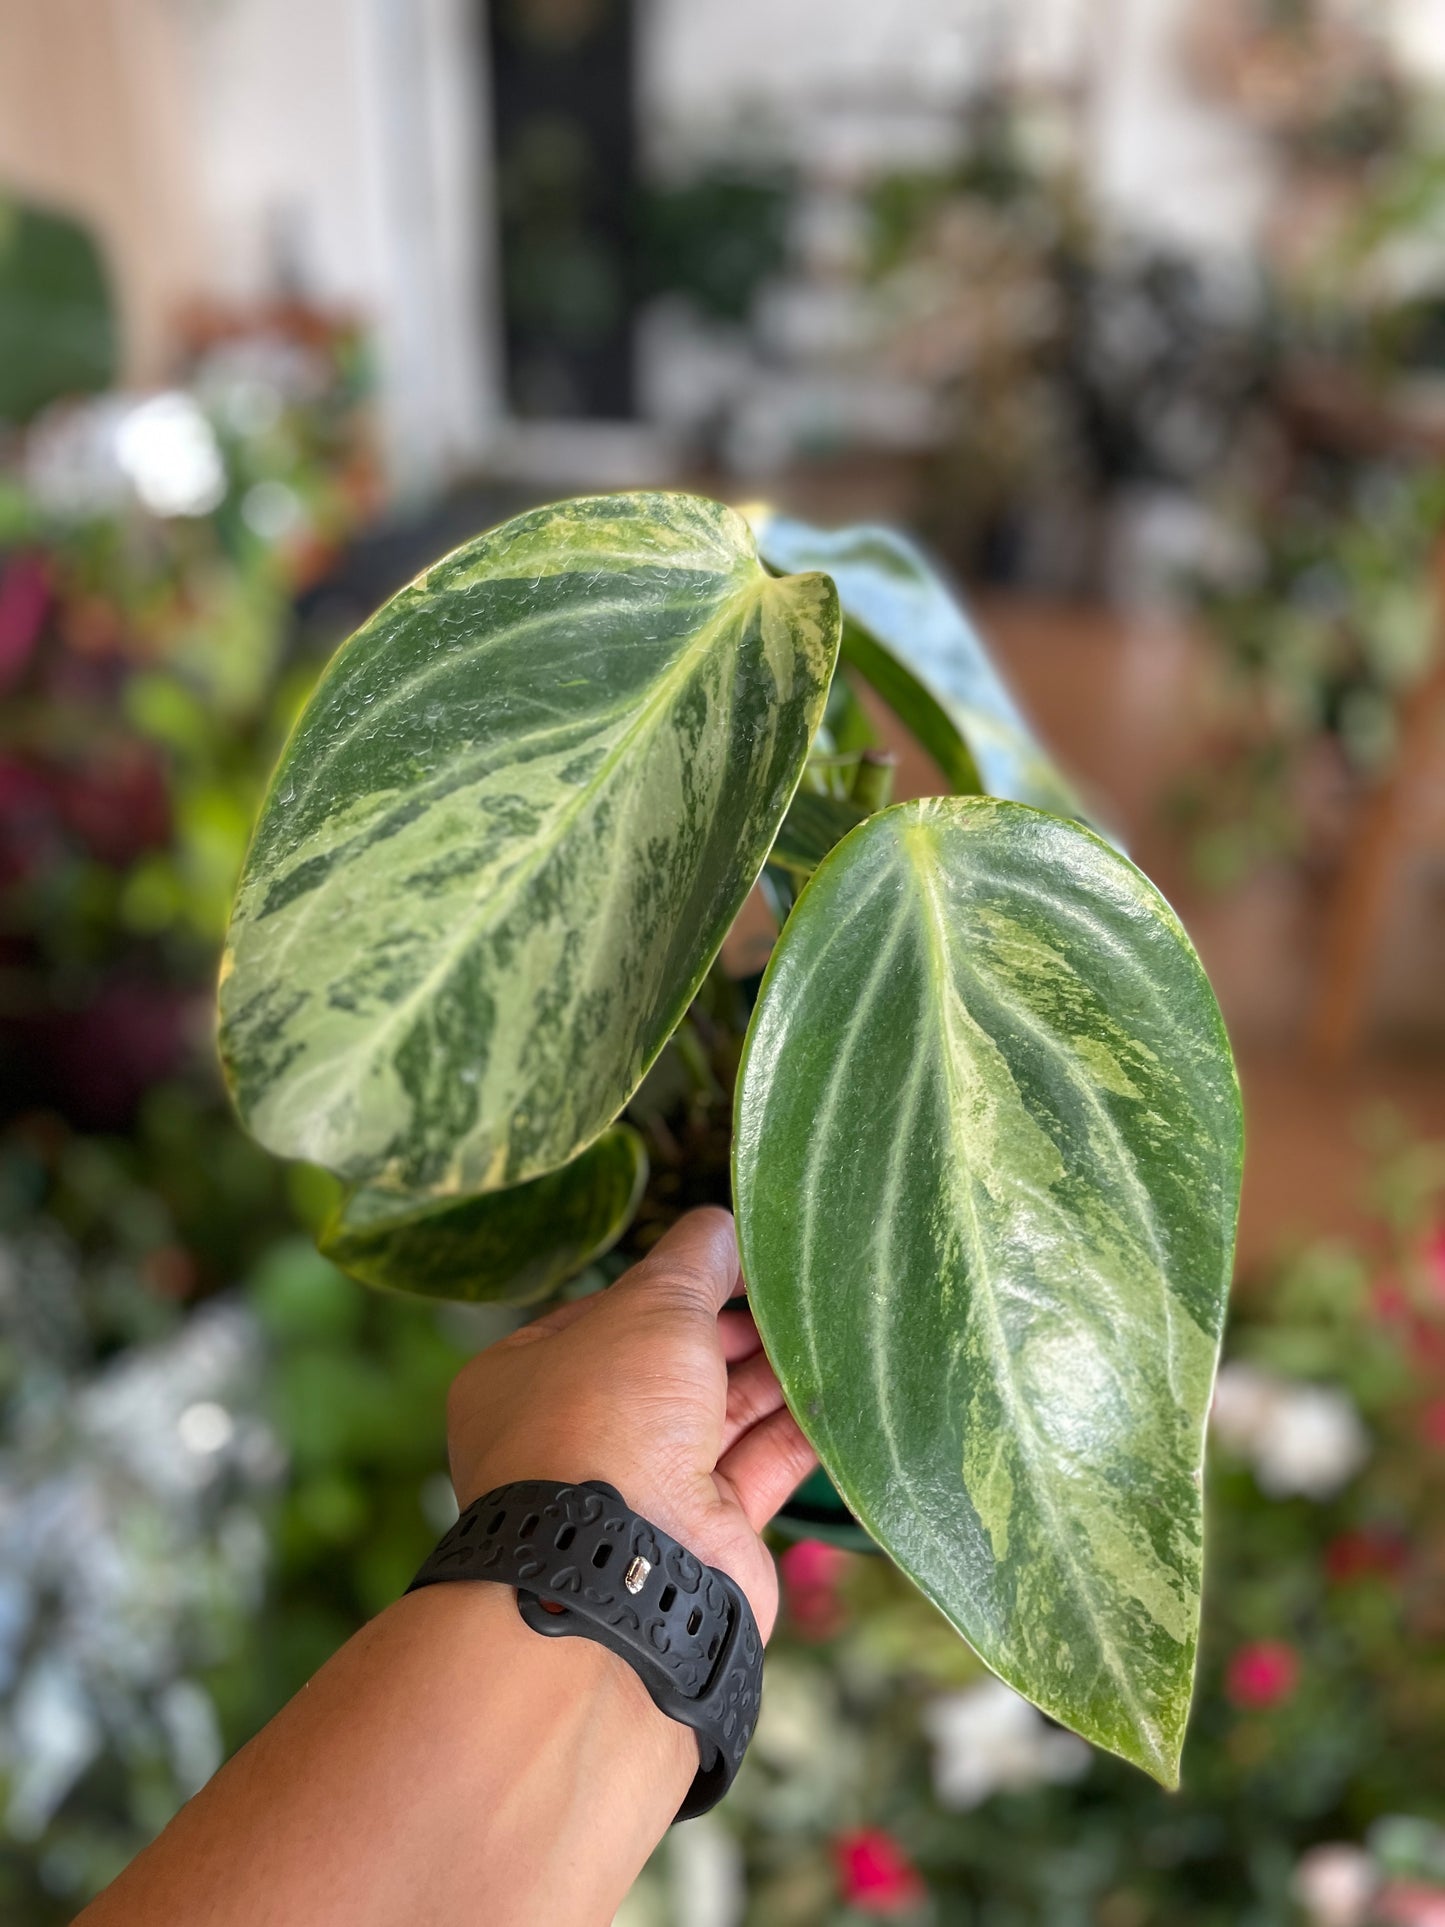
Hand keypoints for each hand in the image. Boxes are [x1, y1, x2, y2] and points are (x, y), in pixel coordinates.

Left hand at [445, 1207, 815, 1638]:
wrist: (624, 1571)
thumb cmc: (610, 1415)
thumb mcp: (651, 1305)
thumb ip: (695, 1259)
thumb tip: (724, 1226)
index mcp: (528, 1378)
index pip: (609, 1313)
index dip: (676, 1283)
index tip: (740, 1259)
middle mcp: (578, 1436)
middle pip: (669, 1364)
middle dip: (733, 1327)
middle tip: (800, 1288)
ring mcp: (642, 1491)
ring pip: (719, 1414)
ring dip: (774, 1372)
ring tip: (834, 1323)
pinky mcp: (706, 1534)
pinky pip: (759, 1465)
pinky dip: (800, 1428)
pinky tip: (842, 1387)